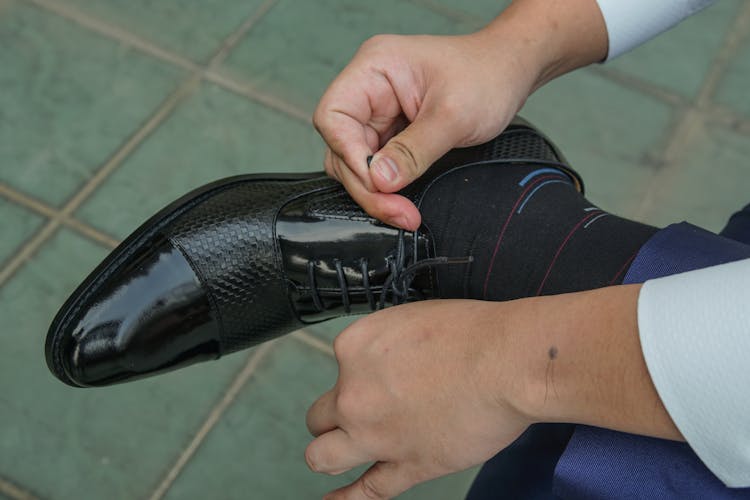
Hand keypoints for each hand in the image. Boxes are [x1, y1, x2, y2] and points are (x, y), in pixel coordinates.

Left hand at [305, 287, 680, 498]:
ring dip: (328, 454)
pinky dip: (346, 499)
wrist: (505, 364)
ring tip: (338, 453)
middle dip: (338, 414)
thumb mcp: (413, 317)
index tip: (387, 372)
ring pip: (323, 456)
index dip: (363, 371)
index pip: (340, 366)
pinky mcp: (405, 466)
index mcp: (353, 348)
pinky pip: (366, 491)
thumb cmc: (472, 332)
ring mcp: (374, 435)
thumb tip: (386, 360)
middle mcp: (352, 394)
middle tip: (362, 412)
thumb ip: (385, 342)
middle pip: (321, 414)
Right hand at [313, 31, 537, 230]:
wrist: (510, 73)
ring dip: (376, 192)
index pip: (334, 116)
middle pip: (341, 146)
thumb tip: (379, 181)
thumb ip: (414, 150)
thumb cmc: (487, 76)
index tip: (377, 182)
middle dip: (367, 184)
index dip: (348, 154)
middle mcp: (368, 89)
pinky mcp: (391, 132)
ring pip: (355, 162)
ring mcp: (378, 112)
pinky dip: (388, 188)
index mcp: (374, 69)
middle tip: (398, 212)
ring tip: (405, 214)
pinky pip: (376, 166)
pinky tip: (404, 203)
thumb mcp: (453, 115)